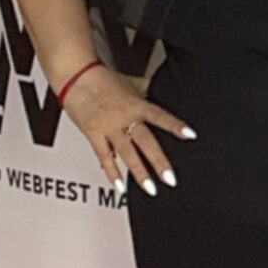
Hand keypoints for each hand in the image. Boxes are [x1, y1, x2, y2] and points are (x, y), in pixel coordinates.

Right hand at [61, 63, 194, 194]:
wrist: (76, 77)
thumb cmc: (103, 79)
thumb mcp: (132, 83)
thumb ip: (148, 90)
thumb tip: (164, 89)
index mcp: (137, 105)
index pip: (161, 116)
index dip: (176, 125)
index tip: (190, 135)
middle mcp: (125, 117)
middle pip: (145, 142)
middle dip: (158, 161)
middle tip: (170, 179)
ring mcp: (109, 127)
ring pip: (126, 153)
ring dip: (139, 173)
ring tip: (150, 189)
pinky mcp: (94, 134)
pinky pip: (104, 156)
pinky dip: (112, 172)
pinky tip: (120, 186)